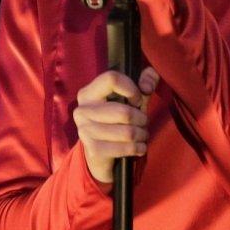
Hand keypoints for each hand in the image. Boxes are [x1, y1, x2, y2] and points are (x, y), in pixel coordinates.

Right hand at [74, 66, 160, 183]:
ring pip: (127, 132)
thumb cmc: (117, 118)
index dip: (132, 89)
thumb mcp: (131, 97)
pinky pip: (125, 148)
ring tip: (142, 134)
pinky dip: (138, 148)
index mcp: (88, 93)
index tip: (137, 100)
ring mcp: (86, 131)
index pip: (111, 79)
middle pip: (124, 112)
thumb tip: (147, 86)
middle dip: (141, 119)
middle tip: (143, 122)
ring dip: (141, 134)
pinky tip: (140, 147)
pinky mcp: (93, 150)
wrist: (99, 151)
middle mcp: (82, 110)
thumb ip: (146, 81)